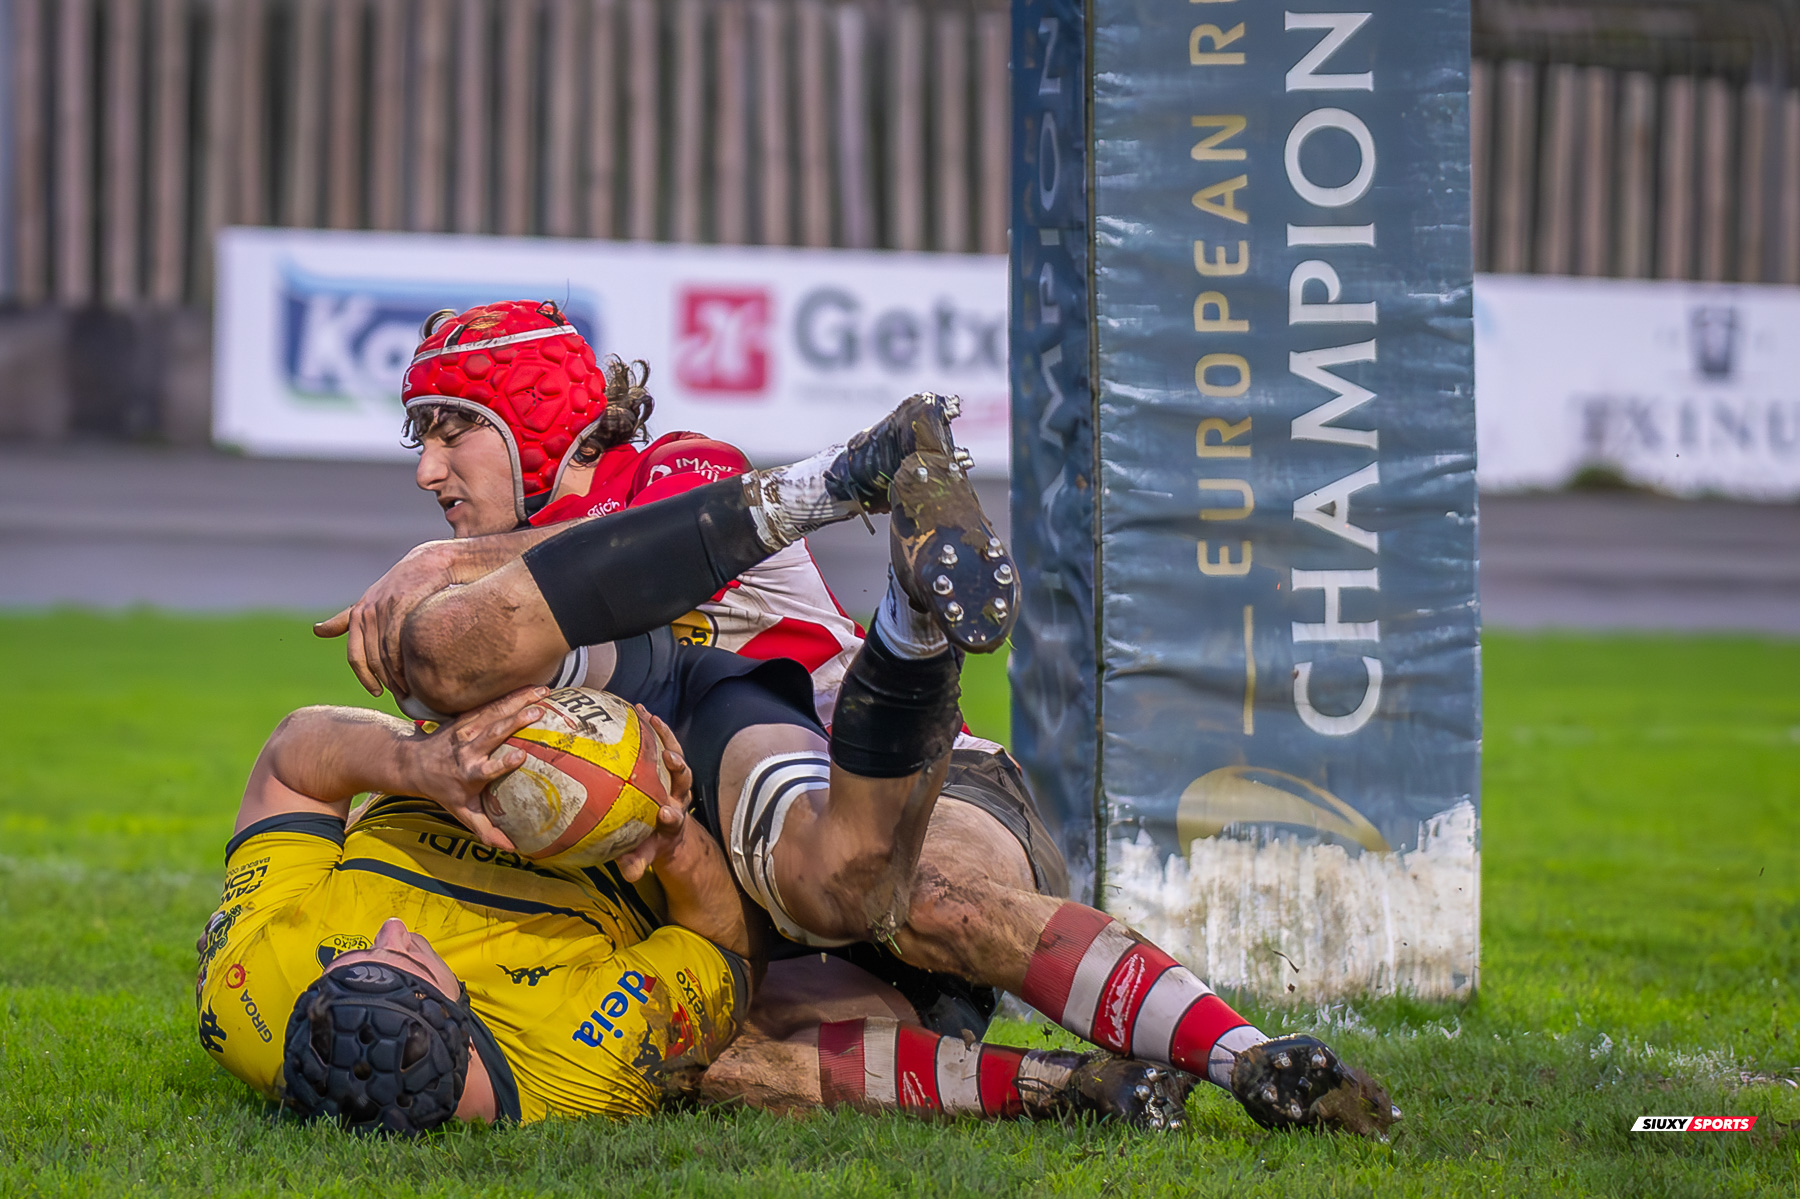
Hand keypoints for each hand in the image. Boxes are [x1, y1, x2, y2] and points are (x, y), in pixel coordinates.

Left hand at [314, 539, 460, 697]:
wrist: (430, 563)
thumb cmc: (400, 585)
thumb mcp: (370, 600)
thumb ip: (345, 619)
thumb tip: (316, 631)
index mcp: (358, 614)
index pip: (356, 656)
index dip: (365, 678)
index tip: (377, 692)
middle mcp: (367, 612)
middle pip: (371, 658)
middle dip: (384, 681)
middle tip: (399, 696)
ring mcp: (384, 609)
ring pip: (384, 654)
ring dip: (396, 677)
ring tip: (408, 691)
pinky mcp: (401, 606)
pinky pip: (397, 642)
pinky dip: (403, 663)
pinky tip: (414, 674)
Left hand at [404, 686, 549, 849]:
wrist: (413, 762)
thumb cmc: (443, 790)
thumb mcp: (462, 812)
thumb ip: (486, 829)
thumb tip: (512, 849)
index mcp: (469, 774)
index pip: (487, 769)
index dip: (503, 763)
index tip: (521, 756)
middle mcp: (468, 749)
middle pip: (493, 733)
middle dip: (515, 721)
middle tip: (539, 712)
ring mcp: (466, 729)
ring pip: (494, 712)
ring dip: (518, 701)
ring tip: (543, 692)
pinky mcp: (467, 716)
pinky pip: (491, 703)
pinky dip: (512, 695)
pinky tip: (533, 688)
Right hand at [616, 709, 695, 883]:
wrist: (663, 827)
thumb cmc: (650, 842)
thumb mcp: (643, 854)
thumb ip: (636, 862)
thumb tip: (629, 873)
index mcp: (673, 821)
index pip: (675, 819)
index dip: (671, 816)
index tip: (665, 814)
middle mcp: (678, 797)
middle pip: (684, 781)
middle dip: (679, 769)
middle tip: (669, 758)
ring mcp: (674, 779)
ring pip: (676, 755)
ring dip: (666, 737)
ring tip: (650, 718)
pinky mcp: (667, 765)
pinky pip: (662, 742)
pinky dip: (654, 728)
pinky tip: (638, 711)